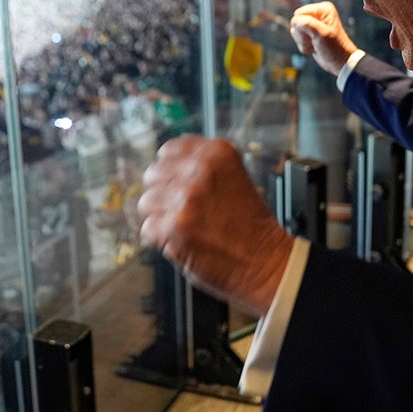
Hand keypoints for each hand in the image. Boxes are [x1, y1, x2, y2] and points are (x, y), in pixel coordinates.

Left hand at [137, 135, 293, 315]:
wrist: (265, 262)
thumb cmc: (251, 226)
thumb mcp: (234, 177)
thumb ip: (203, 166)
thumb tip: (165, 164)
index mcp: (217, 153)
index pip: (170, 149)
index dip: (169, 168)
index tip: (175, 180)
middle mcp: (199, 169)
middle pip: (153, 174)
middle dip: (163, 192)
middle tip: (182, 209)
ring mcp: (184, 198)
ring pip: (147, 202)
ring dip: (160, 216)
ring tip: (183, 227)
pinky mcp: (173, 226)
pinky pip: (148, 228)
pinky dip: (160, 239)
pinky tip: (182, 241)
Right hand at [290, 1, 360, 72]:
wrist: (338, 62)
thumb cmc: (335, 47)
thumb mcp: (322, 34)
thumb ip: (307, 24)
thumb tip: (294, 20)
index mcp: (323, 9)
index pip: (299, 13)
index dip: (303, 26)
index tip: (315, 34)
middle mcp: (317, 14)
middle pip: (295, 22)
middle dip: (303, 35)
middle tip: (315, 40)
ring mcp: (312, 24)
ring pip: (295, 31)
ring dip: (304, 42)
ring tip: (316, 44)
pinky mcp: (309, 33)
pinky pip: (297, 38)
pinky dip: (304, 46)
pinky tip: (314, 47)